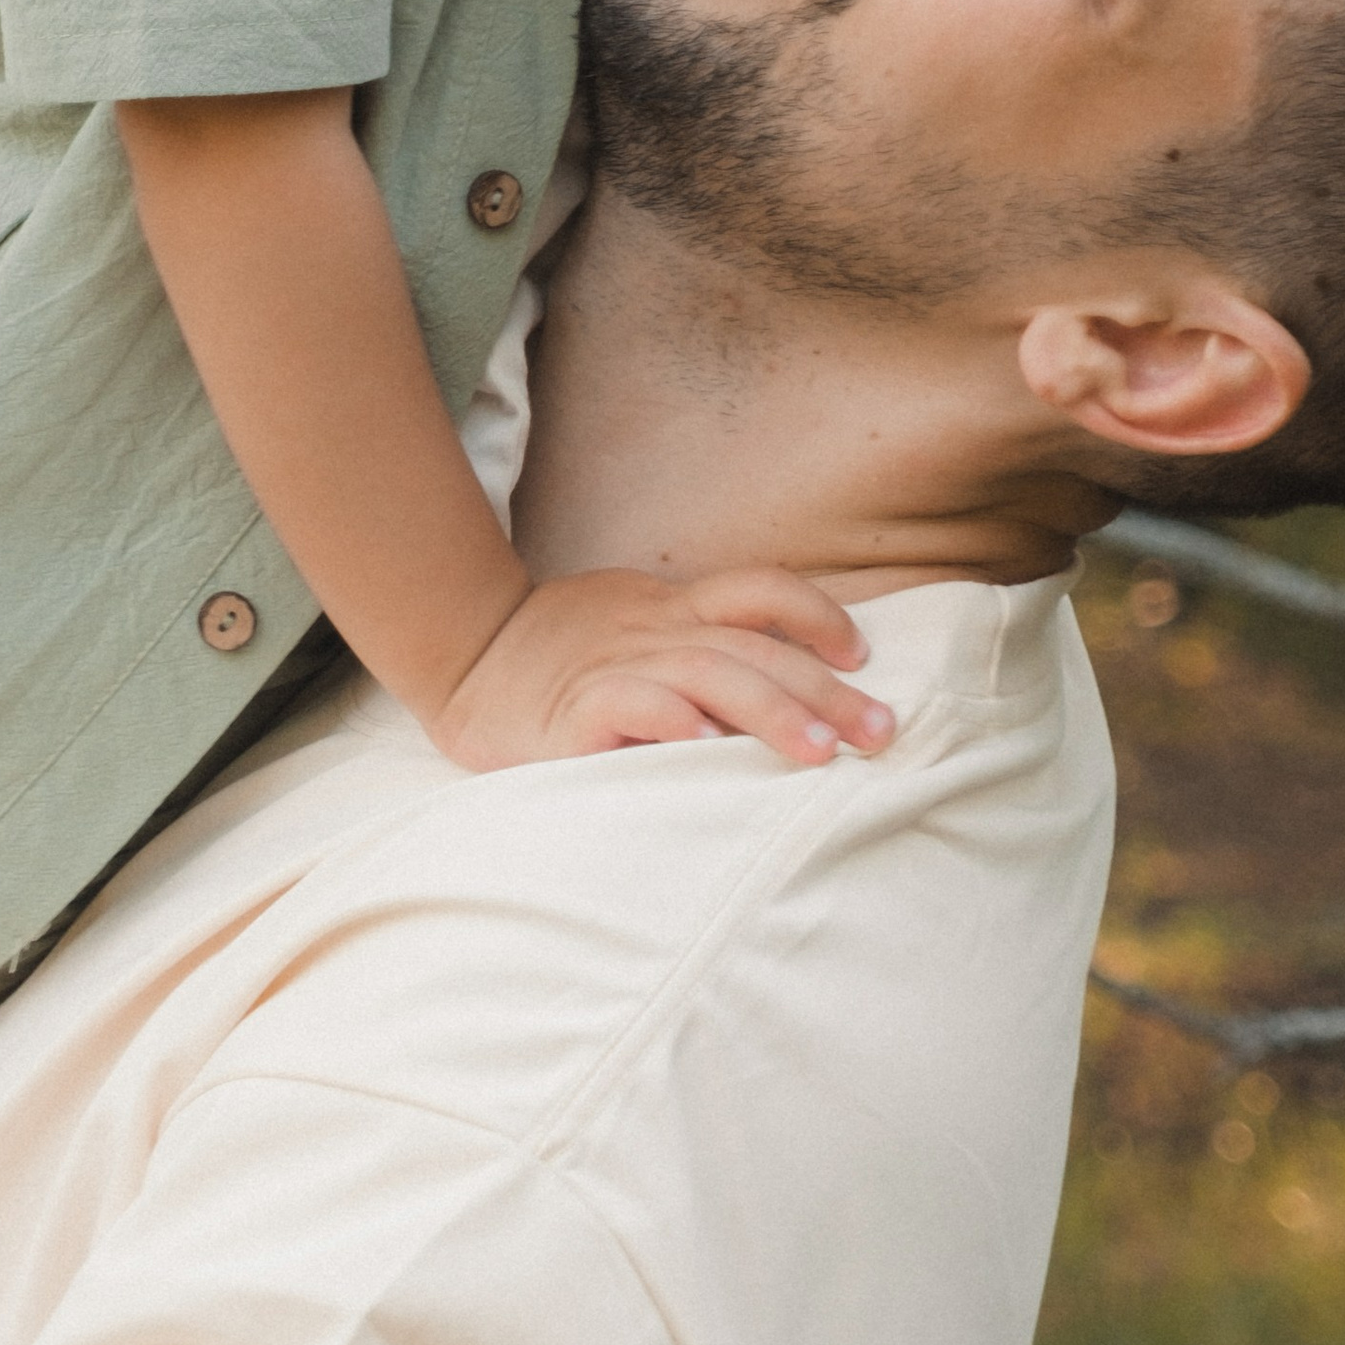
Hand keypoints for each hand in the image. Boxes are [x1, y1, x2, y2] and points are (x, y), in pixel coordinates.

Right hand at [431, 567, 895, 772]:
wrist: (463, 656)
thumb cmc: (558, 657)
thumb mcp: (634, 631)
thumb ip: (693, 648)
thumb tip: (777, 694)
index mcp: (670, 608)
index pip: (759, 590)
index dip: (817, 614)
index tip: (864, 657)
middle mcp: (653, 629)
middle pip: (754, 645)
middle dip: (825, 689)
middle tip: (881, 733)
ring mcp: (613, 665)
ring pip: (707, 673)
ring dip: (770, 709)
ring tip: (819, 754)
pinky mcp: (571, 711)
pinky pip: (628, 707)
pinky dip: (670, 722)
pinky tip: (707, 750)